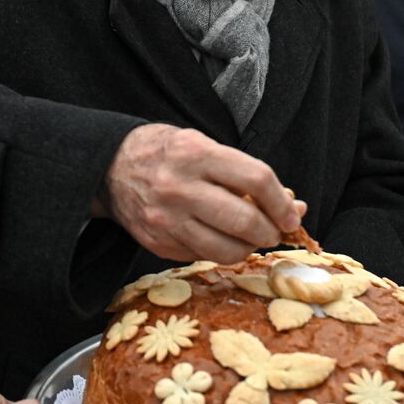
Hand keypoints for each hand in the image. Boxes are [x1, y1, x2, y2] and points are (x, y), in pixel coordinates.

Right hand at [103, 123, 305, 262]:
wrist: (111, 167)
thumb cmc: (168, 152)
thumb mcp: (204, 146)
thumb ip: (244, 174)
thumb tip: (290, 205)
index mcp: (196, 154)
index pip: (256, 179)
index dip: (282, 202)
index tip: (293, 213)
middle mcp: (180, 188)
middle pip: (244, 221)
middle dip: (270, 231)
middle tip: (276, 230)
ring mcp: (166, 220)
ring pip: (226, 250)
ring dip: (249, 248)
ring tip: (251, 237)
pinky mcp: (158, 243)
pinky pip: (202, 257)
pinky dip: (221, 251)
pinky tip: (222, 238)